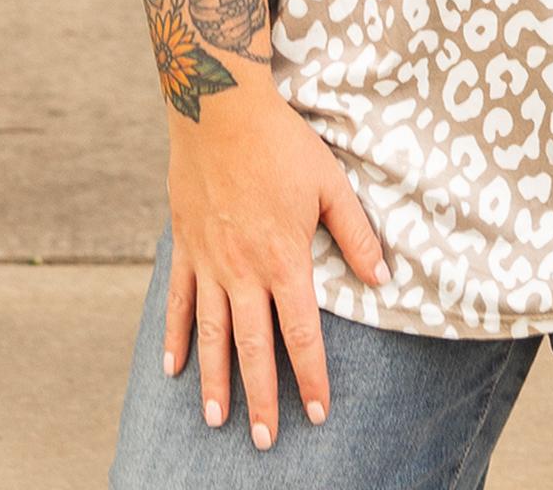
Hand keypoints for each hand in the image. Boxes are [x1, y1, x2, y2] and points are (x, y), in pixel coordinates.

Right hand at [163, 82, 389, 446]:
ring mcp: (208, 262)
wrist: (220, 110)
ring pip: (210, 335)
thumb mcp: (331, 183)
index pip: (301, 333)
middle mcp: (243, 271)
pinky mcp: (184, 247)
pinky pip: (176, 302)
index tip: (319, 412)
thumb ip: (355, 234)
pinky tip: (171, 369)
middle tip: (263, 441)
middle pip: (253, 347)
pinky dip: (172, 338)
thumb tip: (382, 278)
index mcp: (284, 259)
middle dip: (261, 398)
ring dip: (214, 381)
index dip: (312, 376)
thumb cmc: (282, 143)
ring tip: (217, 421)